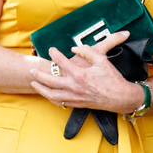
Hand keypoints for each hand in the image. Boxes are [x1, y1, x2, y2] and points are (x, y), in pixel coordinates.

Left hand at [28, 30, 142, 113]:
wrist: (121, 98)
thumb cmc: (112, 78)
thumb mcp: (102, 59)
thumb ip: (87, 51)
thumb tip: (74, 48)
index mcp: (80, 74)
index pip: (62, 62)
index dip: (55, 54)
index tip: (51, 49)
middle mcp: (75, 87)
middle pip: (51, 81)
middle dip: (39, 74)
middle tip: (31, 69)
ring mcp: (75, 97)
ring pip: (52, 94)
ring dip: (41, 89)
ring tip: (33, 83)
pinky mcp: (78, 104)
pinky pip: (60, 103)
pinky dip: (51, 99)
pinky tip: (47, 95)